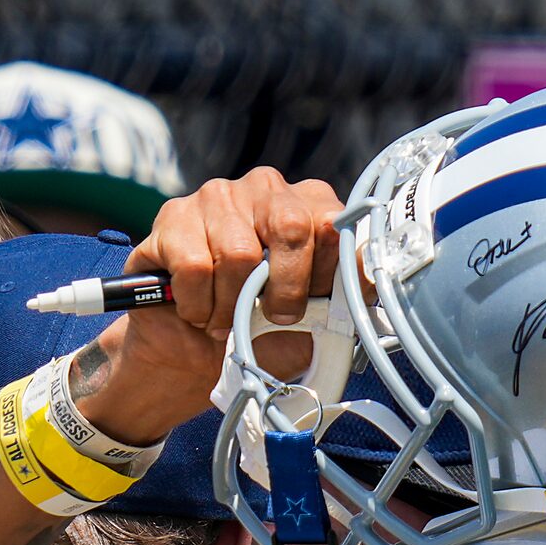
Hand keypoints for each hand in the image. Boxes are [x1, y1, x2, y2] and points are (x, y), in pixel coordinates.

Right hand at [74, 170, 345, 444]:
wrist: (194, 355)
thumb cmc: (262, 332)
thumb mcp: (317, 320)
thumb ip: (347, 292)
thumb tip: (372, 274)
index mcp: (309, 204)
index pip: (332, 224)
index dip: (325, 275)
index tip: (314, 306)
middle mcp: (265, 188)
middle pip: (291, 226)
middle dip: (286, 288)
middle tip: (273, 317)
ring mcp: (216, 196)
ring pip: (239, 253)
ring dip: (234, 305)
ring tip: (227, 319)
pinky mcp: (173, 218)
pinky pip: (194, 266)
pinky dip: (199, 305)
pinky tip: (199, 311)